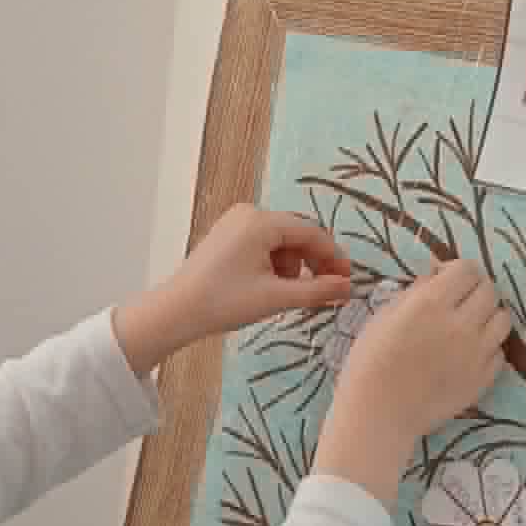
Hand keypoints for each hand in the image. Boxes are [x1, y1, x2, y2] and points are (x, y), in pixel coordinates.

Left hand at [114, 205, 351, 375]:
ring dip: (293, 266)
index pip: (312, 233)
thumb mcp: (275, 298)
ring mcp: (236, 222)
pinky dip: (274, 264)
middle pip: (297, 234)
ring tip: (288, 293)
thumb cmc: (224, 302)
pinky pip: (263, 244)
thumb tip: (348, 288)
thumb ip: (317, 291)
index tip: (347, 282)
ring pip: (281, 240)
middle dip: (314, 263)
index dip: (334, 257)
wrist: (177, 311)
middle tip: (327, 290)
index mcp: (261, 221)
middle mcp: (249, 213)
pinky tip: (270, 286)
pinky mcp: (227, 235)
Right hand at [315, 261, 511, 504]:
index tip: (443, 280)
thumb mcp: (383, 316)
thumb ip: (415, 292)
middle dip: (474, 291)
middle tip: (458, 303)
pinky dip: (488, 348)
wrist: (378, 415)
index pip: (467, 269)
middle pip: (490, 291)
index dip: (457, 271)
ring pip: (503, 320)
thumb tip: (436, 279)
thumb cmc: (369, 363)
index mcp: (432, 303)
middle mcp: (461, 324)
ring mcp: (477, 354)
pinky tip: (468, 354)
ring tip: (469, 327)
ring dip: (488, 317)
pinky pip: (499, 353)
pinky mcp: (483, 379)